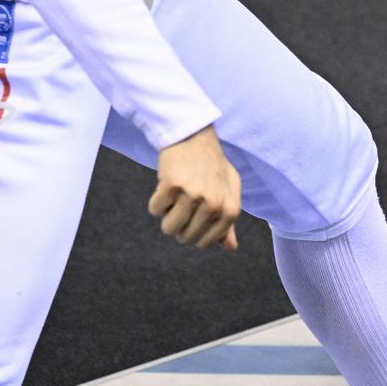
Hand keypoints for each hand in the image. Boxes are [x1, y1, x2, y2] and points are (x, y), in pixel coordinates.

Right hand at [149, 125, 240, 250]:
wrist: (195, 137)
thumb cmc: (213, 167)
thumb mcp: (229, 191)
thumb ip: (228, 221)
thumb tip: (231, 247)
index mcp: (230, 210)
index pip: (205, 243)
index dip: (194, 233)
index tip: (193, 218)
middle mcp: (213, 205)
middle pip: (185, 238)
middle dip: (180, 225)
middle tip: (184, 203)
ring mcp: (193, 195)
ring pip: (168, 228)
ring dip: (167, 216)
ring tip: (175, 197)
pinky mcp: (172, 186)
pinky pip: (155, 210)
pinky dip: (157, 201)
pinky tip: (167, 185)